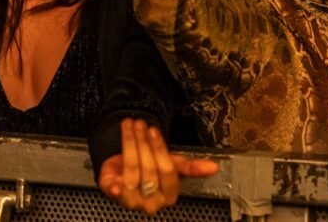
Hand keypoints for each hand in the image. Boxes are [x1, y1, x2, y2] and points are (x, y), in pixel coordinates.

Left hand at [98, 118, 217, 215]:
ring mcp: (132, 201)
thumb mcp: (171, 164)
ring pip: (132, 170)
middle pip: (149, 169)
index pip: (167, 171)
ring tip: (129, 126)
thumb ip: (191, 166)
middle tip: (140, 124)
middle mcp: (151, 203)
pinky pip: (113, 191)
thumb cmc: (149, 168)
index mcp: (168, 196)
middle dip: (143, 142)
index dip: (159, 149)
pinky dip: (114, 189)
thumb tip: (214, 167)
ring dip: (129, 143)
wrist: (124, 171)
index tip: (153, 130)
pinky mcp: (113, 196)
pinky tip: (114, 184)